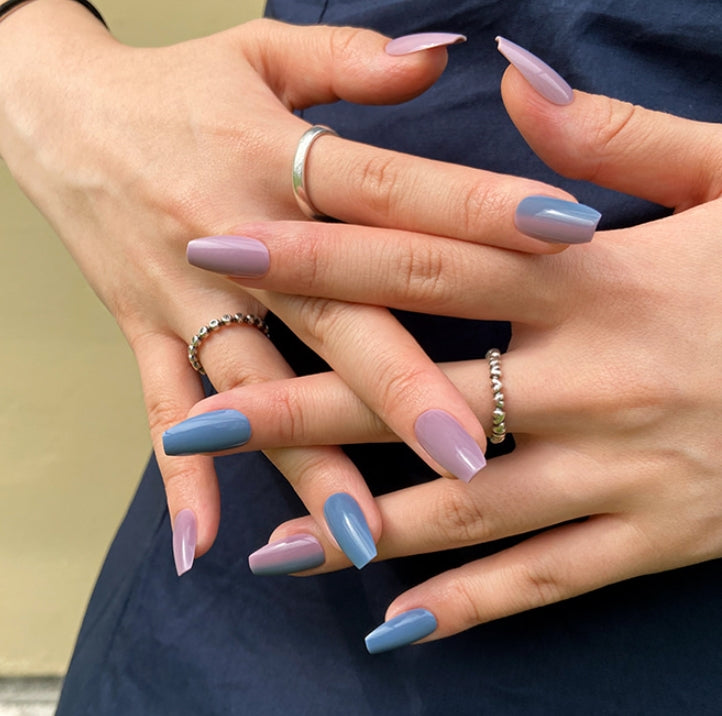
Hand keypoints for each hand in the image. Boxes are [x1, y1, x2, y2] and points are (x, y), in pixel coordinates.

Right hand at [4, 6, 572, 568]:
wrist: (59, 112)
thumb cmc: (177, 85)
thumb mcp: (263, 52)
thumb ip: (351, 58)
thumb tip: (443, 53)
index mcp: (278, 160)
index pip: (393, 192)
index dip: (478, 208)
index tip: (564, 240)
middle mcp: (237, 240)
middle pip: (333, 320)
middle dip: (401, 388)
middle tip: (471, 456)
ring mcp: (186, 296)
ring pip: (254, 388)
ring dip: (302, 459)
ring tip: (357, 533)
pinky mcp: (144, 331)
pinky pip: (159, 411)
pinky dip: (179, 477)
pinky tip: (201, 548)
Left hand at [187, 67, 721, 645]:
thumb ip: (612, 134)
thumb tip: (512, 72)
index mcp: (595, 280)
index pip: (424, 261)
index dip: (316, 255)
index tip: (223, 253)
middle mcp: (594, 380)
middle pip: (414, 393)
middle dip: (297, 407)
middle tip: (196, 421)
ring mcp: (623, 469)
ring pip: (466, 508)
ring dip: (359, 526)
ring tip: (267, 548)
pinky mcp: (657, 538)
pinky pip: (545, 581)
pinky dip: (465, 608)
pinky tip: (388, 626)